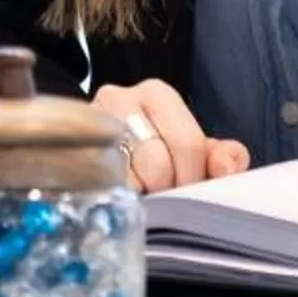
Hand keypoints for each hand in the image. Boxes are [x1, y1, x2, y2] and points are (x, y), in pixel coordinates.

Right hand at [92, 80, 251, 191]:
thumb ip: (221, 157)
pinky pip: (100, 189)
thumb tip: (227, 168)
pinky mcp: (70, 153)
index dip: (193, 177)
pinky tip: (122, 201)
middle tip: (165, 199)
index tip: (189, 190)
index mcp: (157, 94)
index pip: (187, 144)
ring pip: (127, 179)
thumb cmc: (158, 149)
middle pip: (156, 164)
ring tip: (144, 197)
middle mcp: (119, 100)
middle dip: (167, 190)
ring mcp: (89, 127)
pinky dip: (116, 202)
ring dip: (141, 197)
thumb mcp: (193, 149)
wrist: (101, 146)